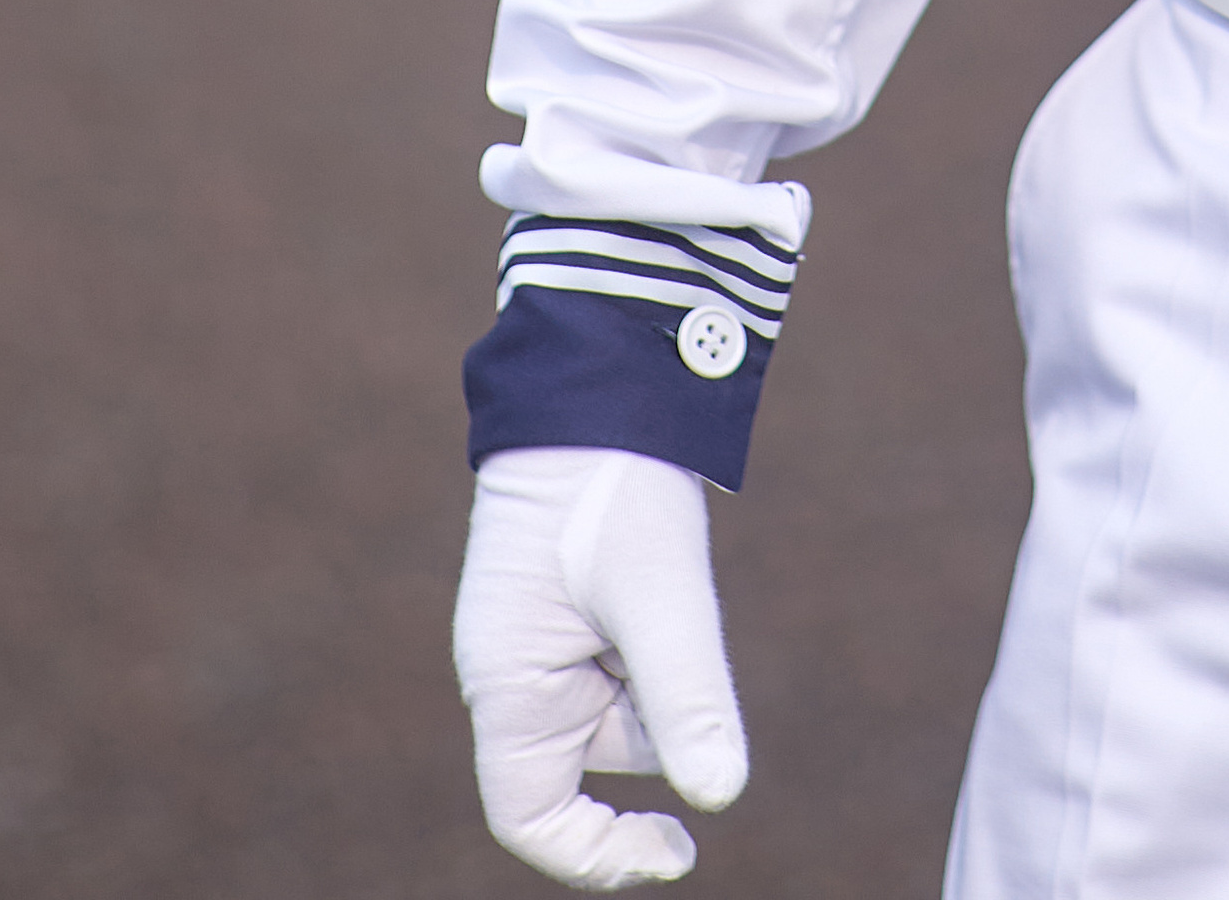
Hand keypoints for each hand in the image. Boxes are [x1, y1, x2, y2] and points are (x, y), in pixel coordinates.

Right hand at [454, 449, 747, 885]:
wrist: (599, 377)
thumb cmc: (613, 484)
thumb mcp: (661, 595)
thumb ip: (686, 699)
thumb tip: (721, 796)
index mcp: (507, 683)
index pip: (531, 818)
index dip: (596, 854)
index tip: (678, 851)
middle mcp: (514, 671)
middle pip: (589, 763)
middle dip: (653, 728)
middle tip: (685, 653)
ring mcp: (542, 638)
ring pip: (618, 709)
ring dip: (660, 677)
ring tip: (665, 583)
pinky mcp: (574, 608)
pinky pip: (623, 661)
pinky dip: (656, 644)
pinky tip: (664, 573)